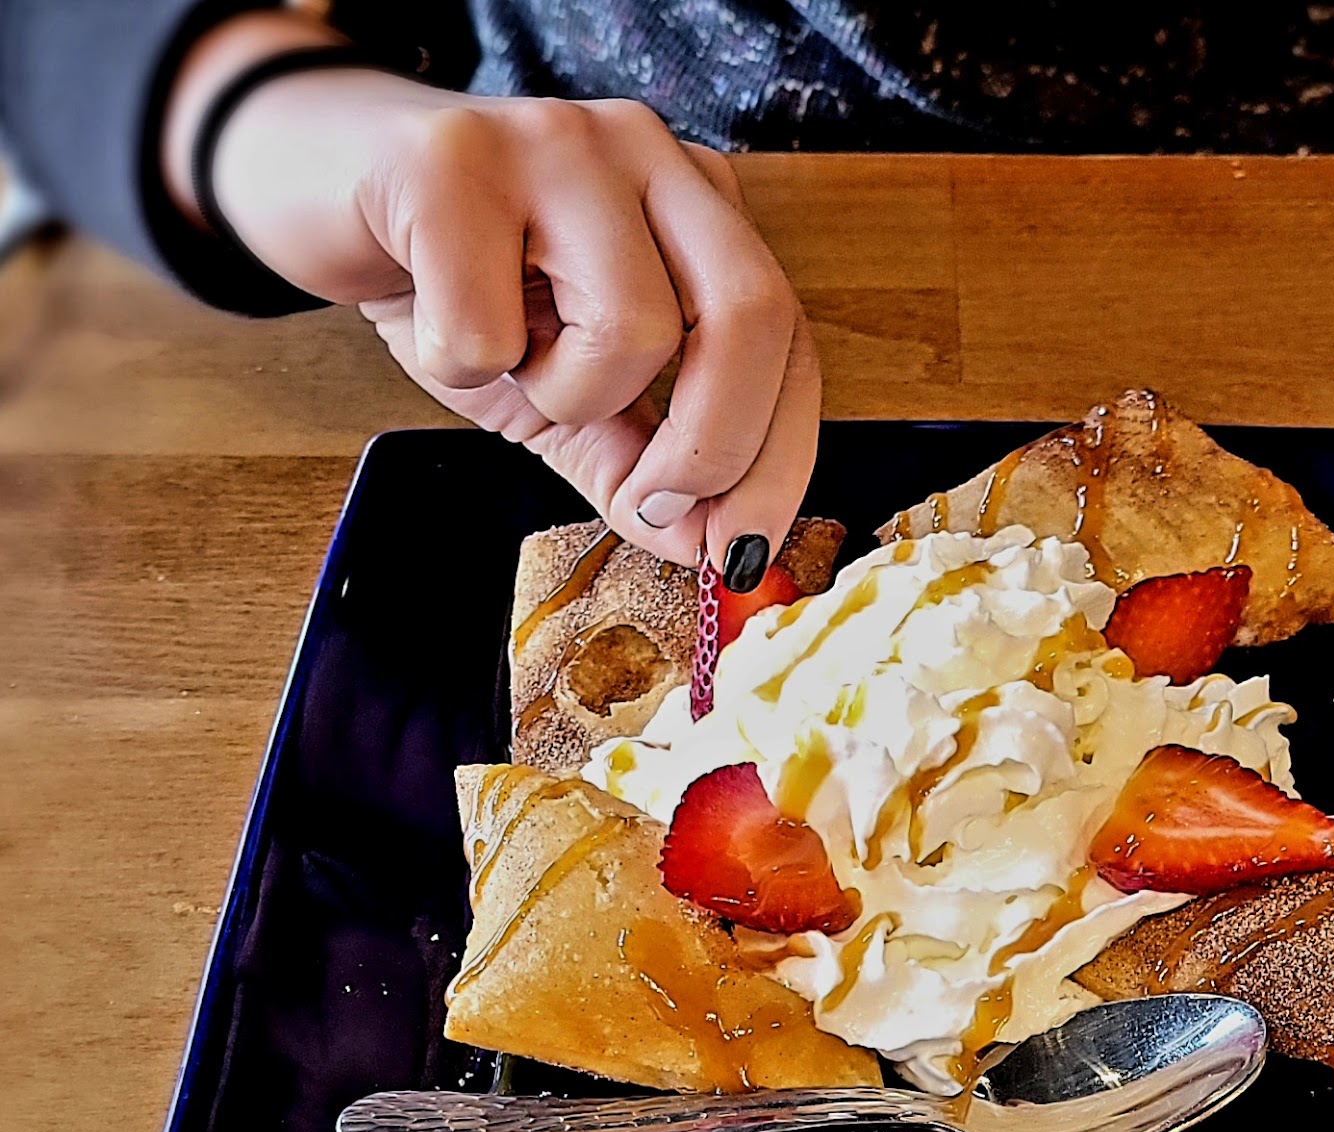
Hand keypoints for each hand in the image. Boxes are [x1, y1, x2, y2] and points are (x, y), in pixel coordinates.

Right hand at [164, 22, 816, 570]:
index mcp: (700, 209)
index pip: (790, 343)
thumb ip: (637, 465)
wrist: (311, 190)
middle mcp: (651, 156)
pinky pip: (488, 326)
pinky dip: (459, 363)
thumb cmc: (457, 287)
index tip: (741, 555)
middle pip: (750, 318)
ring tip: (508, 361)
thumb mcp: (563, 394)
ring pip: (631, 328)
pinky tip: (433, 320)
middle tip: (646, 501)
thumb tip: (710, 552)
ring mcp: (559, 143)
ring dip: (562, 395)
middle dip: (710, 448)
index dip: (779, 461)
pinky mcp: (452, 159)